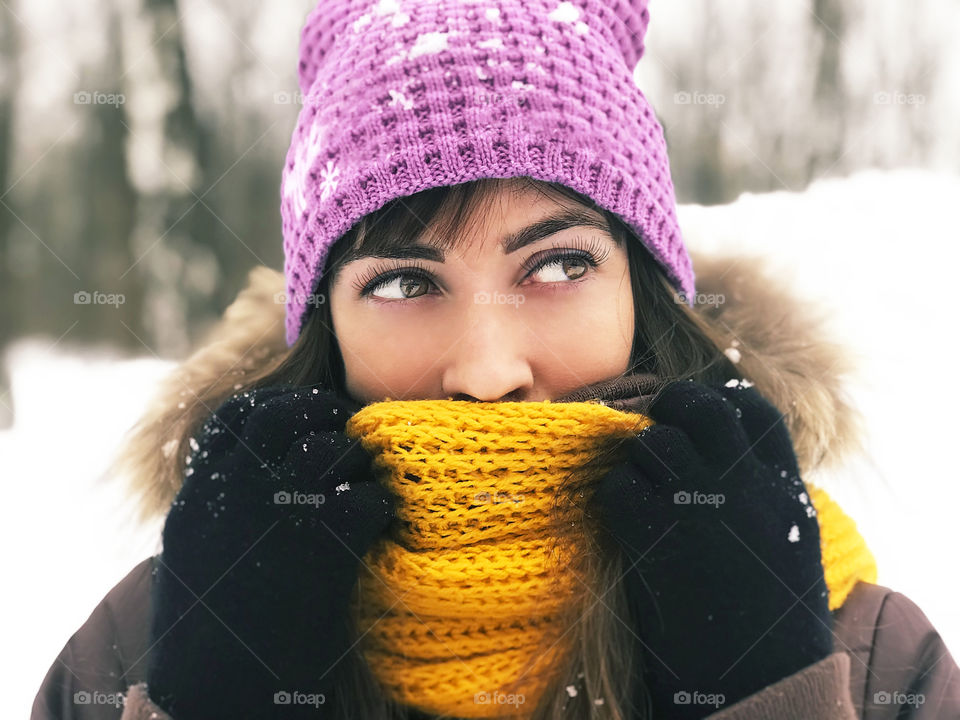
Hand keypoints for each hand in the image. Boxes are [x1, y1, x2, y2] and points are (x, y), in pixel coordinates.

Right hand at [146, 385, 395, 718]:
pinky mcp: (319, 555)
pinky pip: (362, 502)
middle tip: (346, 427)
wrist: (212, 695)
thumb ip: (218, 507)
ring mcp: (275, 521)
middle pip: (282, 416)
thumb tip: (251, 474)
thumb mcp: (195, 556)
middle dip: (320, 411)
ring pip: (327, 451)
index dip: (273, 404)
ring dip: (354, 459)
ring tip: (361, 480)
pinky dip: (376, 505)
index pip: (234, 418)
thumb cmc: (208, 633)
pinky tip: (373, 520)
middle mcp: (232, 496)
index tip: (299, 412)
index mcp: (199, 498)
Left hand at [589, 380, 831, 718]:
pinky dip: (616, 498)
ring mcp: (701, 512)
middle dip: (673, 403)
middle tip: (656, 421)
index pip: (754, 411)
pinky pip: (619, 489)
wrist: (764, 688)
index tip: (697, 411)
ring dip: (638, 458)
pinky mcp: (657, 543)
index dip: (720, 398)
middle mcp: (746, 490)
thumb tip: (720, 453)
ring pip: (653, 442)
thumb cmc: (772, 621)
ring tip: (644, 489)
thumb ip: (762, 492)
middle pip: (703, 407)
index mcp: (784, 491)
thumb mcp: (789, 545)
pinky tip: (627, 524)